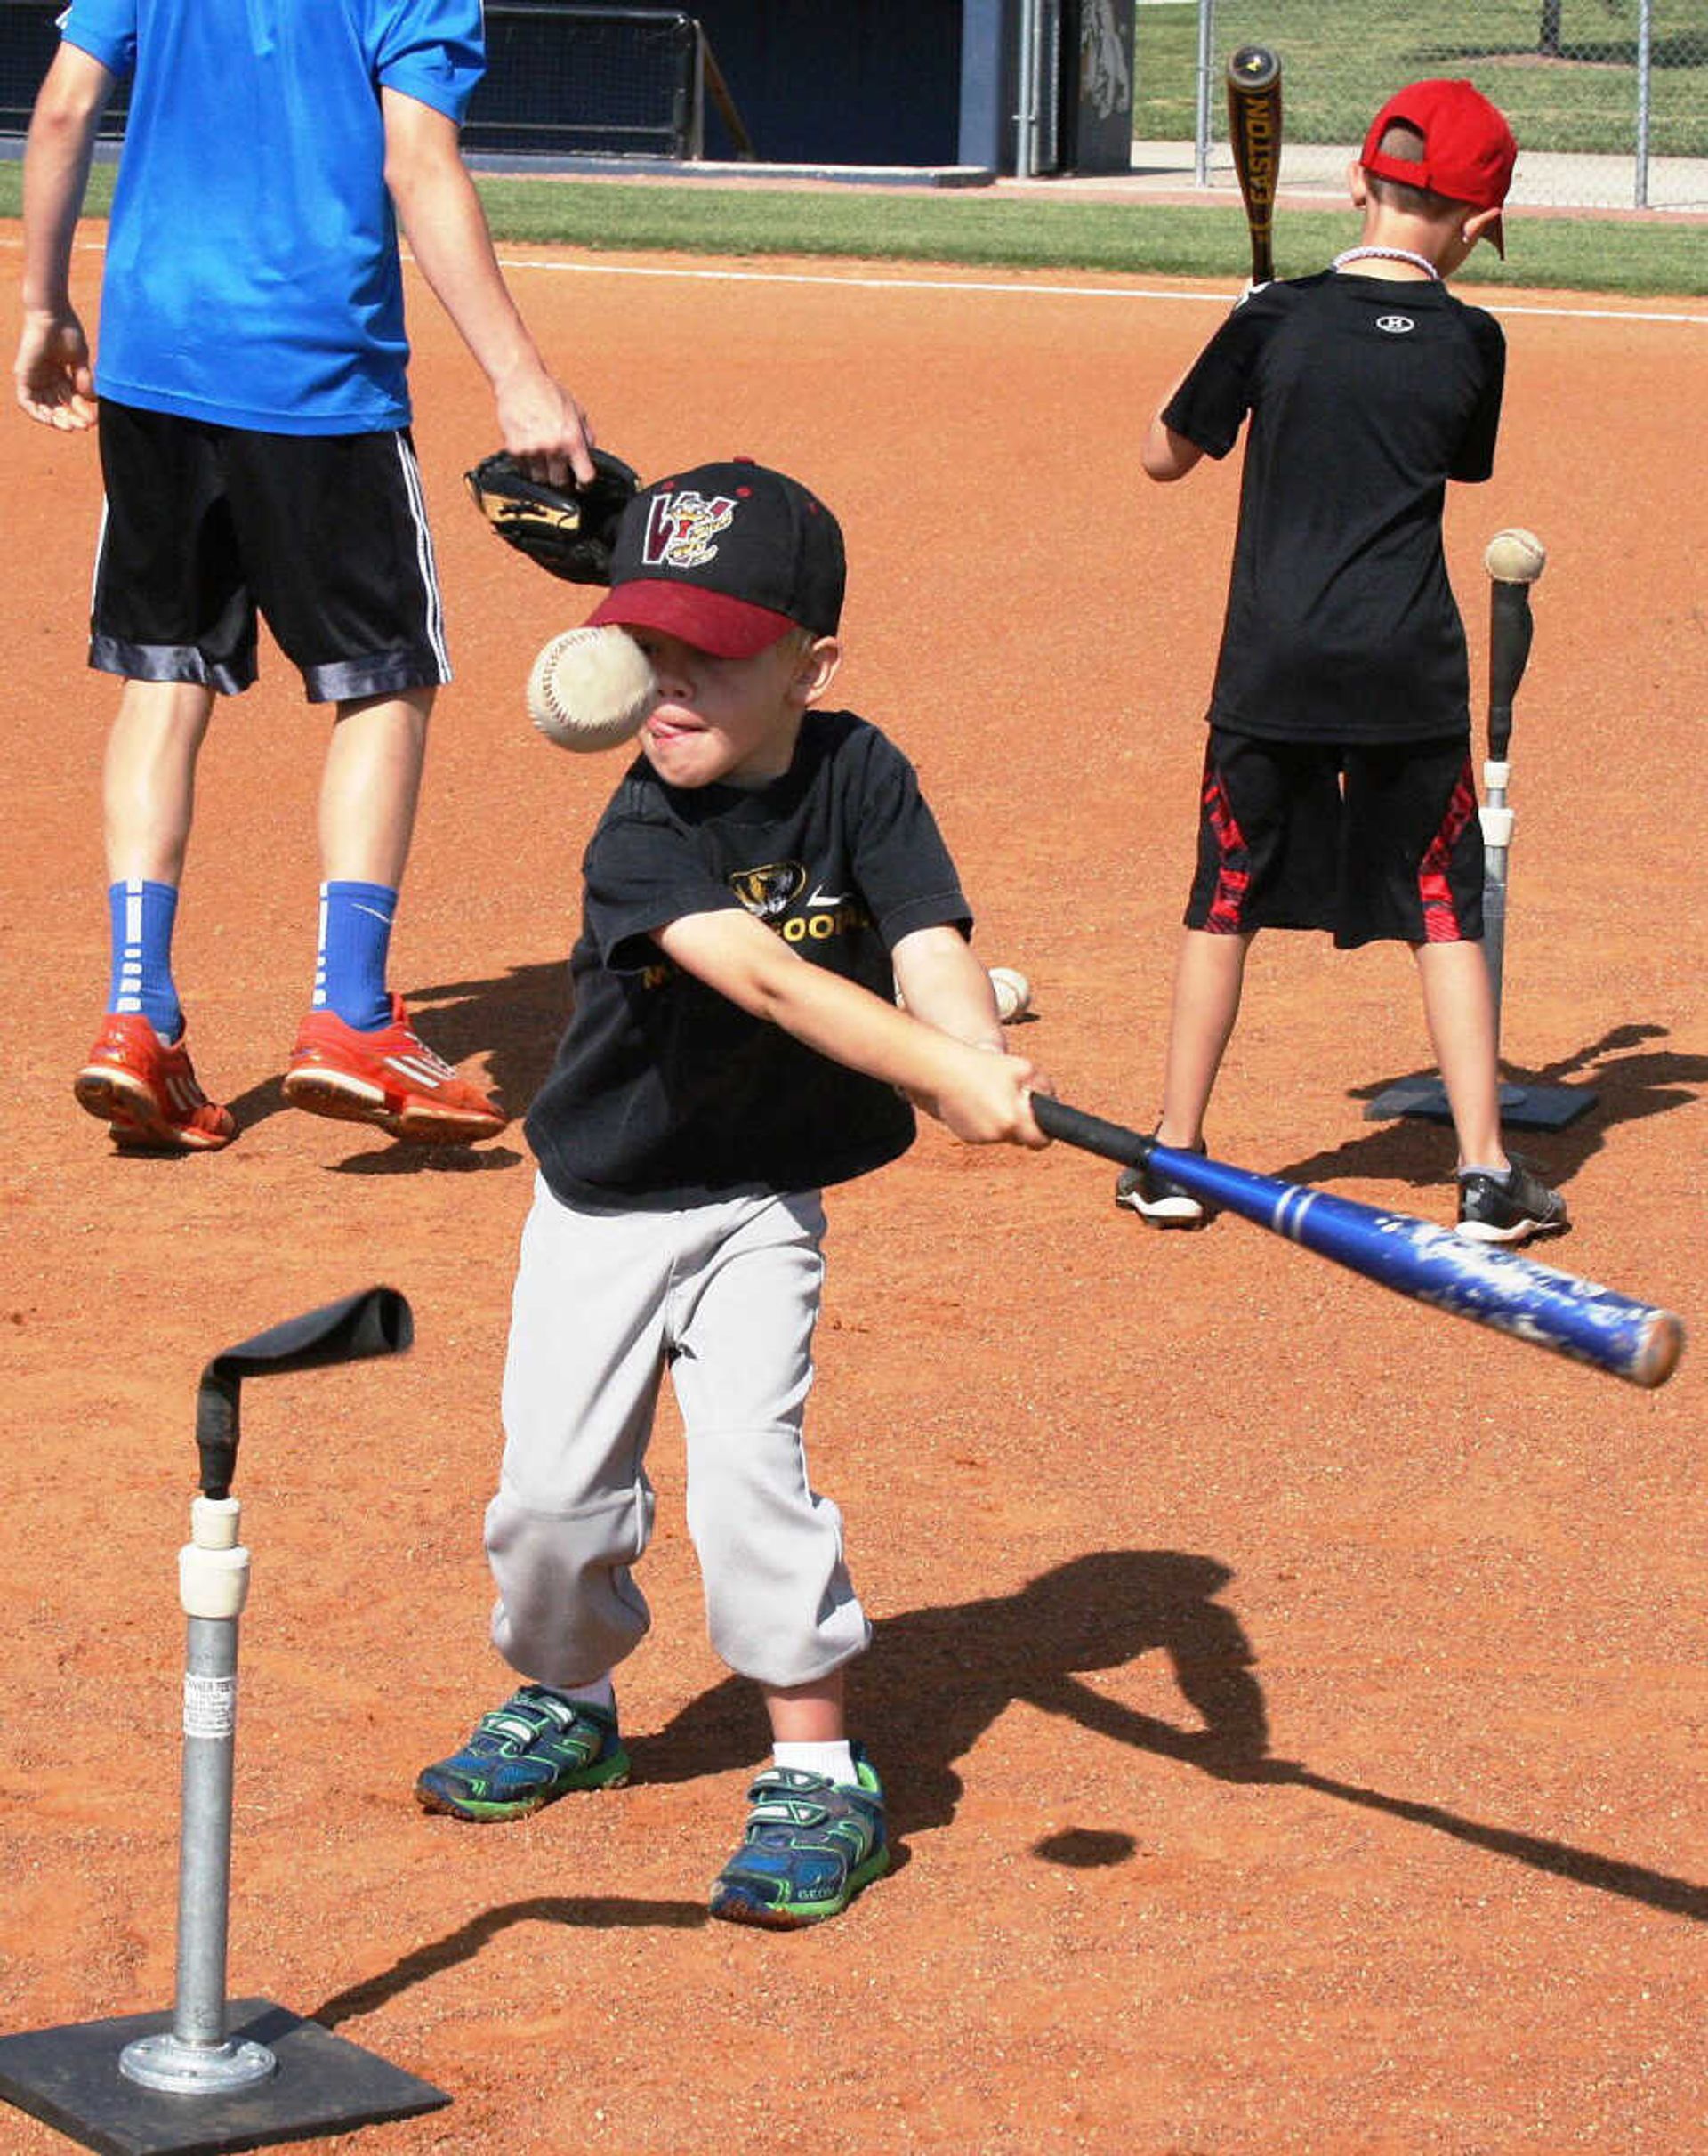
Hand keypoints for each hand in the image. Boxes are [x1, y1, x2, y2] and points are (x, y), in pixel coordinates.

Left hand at [15, 310, 96, 428]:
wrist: (52, 315)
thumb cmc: (66, 331)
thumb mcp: (80, 360)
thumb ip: (84, 380)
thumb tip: (92, 400)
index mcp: (61, 375)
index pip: (71, 401)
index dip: (81, 413)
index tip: (93, 421)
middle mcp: (46, 379)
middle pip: (58, 408)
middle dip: (71, 419)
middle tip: (83, 426)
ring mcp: (34, 378)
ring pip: (43, 409)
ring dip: (56, 421)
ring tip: (71, 426)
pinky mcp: (23, 376)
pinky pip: (26, 402)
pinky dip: (37, 414)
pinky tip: (52, 421)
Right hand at [493, 362, 596, 488]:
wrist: (520, 380)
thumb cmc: (549, 393)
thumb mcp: (577, 411)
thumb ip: (586, 437)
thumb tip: (591, 460)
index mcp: (573, 438)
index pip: (585, 477)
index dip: (584, 484)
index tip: (580, 483)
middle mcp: (554, 447)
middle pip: (560, 484)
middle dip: (561, 478)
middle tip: (558, 467)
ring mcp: (533, 450)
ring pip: (540, 480)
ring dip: (542, 473)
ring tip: (542, 454)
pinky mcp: (515, 449)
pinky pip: (523, 470)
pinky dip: (526, 464)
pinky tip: (529, 448)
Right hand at [921, 1044, 1051, 1147]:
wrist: (944, 1072)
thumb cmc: (986, 1066)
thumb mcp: (1024, 1069)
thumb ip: (1045, 1087)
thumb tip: (1053, 1102)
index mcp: (1014, 1121)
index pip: (1040, 1142)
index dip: (1045, 1133)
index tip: (1044, 1124)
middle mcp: (998, 1134)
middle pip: (1021, 1139)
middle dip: (1022, 1125)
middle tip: (1015, 1102)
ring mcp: (980, 1138)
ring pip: (1002, 1135)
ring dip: (1003, 1123)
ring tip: (993, 1097)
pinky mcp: (966, 1136)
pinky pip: (985, 1133)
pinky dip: (986, 1122)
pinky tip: (978, 1103)